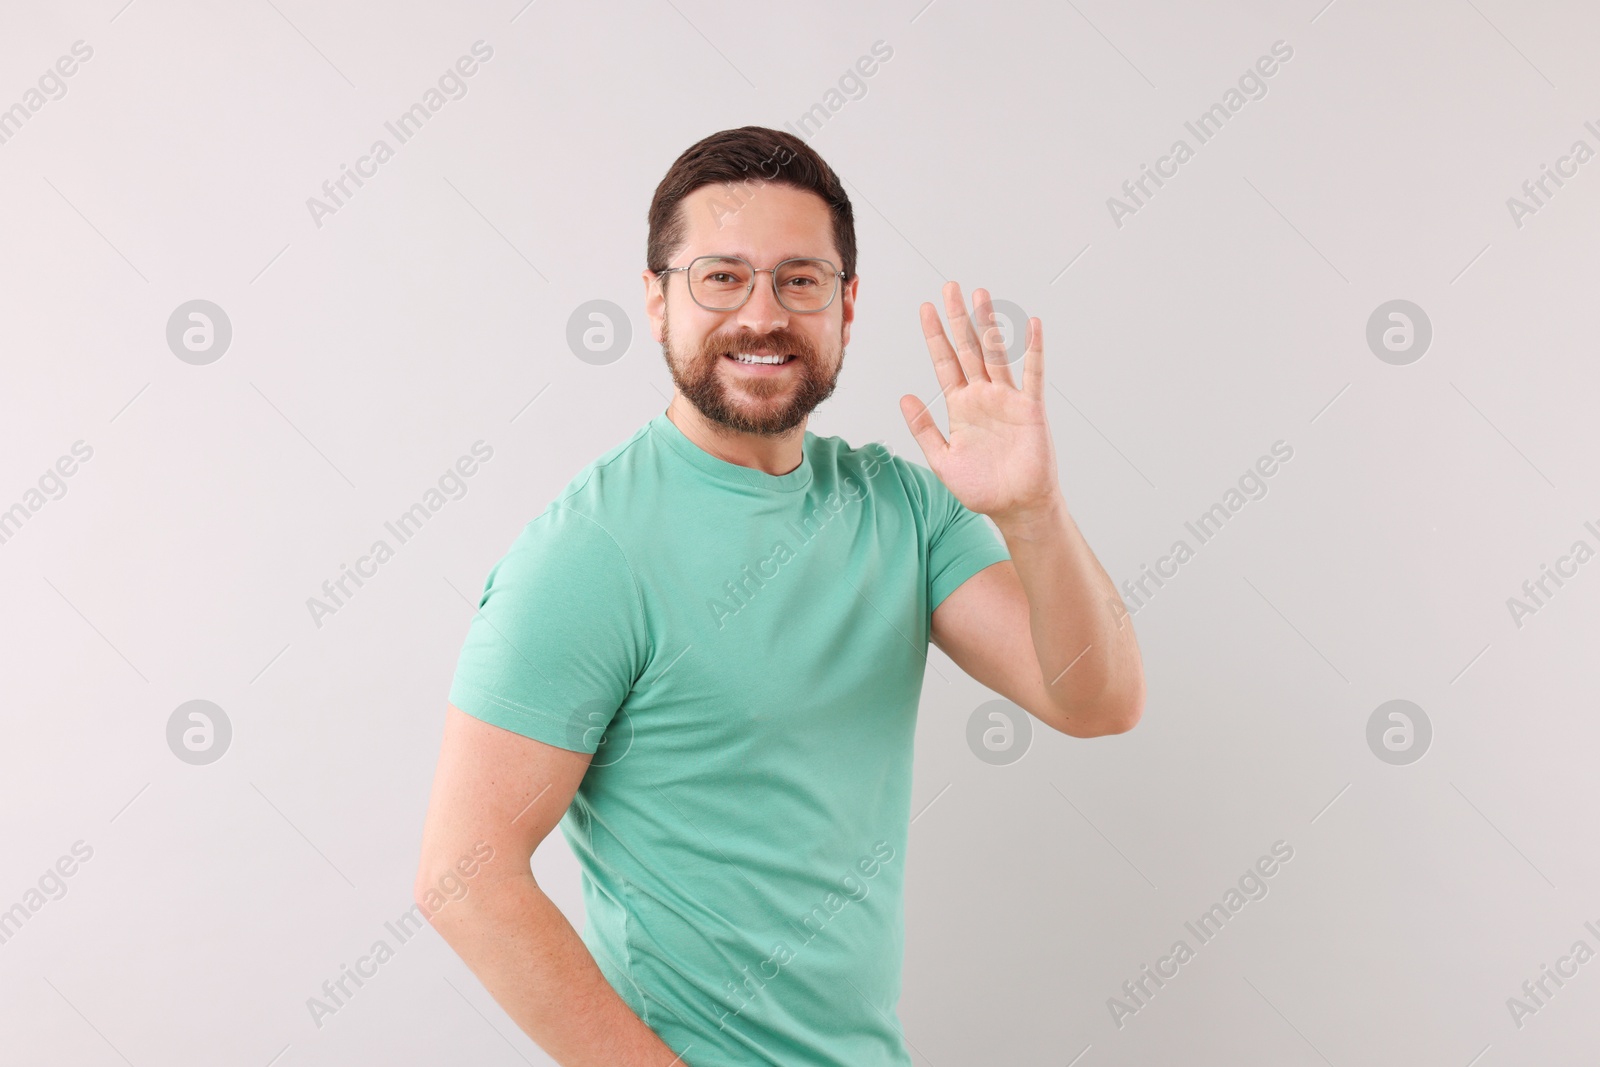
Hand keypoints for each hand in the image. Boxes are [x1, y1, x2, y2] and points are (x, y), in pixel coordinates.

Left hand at [899, 282, 1059, 527]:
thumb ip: (923, 428)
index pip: (944, 362)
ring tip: (981, 295)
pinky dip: (1033, 350)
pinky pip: (1033, 375)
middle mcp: (983, 396)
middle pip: (968, 348)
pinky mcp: (1030, 409)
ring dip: (989, 324)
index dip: (934, 336)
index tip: (925, 309)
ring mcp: (1007, 399)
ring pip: (996, 353)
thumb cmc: (981, 487)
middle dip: (958, 318)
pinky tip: (1031, 326)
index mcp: (960, 406)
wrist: (1015, 507)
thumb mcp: (942, 459)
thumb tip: (904, 397)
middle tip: (949, 287)